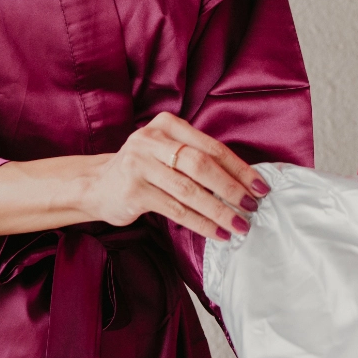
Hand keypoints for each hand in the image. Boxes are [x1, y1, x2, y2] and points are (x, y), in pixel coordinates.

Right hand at [78, 112, 271, 241]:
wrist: (96, 185)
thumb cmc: (143, 170)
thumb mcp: (166, 153)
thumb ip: (197, 158)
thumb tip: (243, 183)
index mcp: (167, 125)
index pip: (211, 146)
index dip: (239, 168)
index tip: (260, 186)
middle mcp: (151, 140)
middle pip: (202, 165)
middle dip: (232, 188)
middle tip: (253, 206)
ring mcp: (139, 164)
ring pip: (190, 190)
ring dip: (219, 210)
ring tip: (239, 225)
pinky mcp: (133, 190)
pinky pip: (175, 209)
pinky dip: (200, 222)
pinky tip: (216, 233)